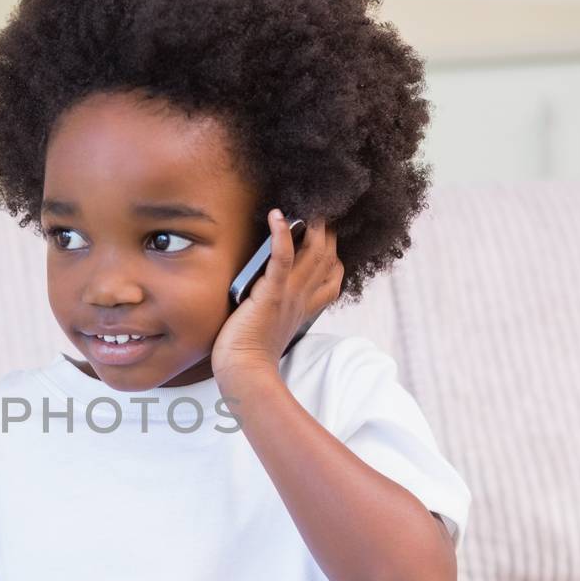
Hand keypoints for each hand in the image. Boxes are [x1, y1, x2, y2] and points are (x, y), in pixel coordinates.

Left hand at [211, 209, 343, 386]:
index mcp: (303, 309)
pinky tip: (277, 215)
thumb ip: (279, 311)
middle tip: (322, 212)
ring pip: (312, 254)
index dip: (334, 258)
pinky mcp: (270, 293)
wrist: (245, 373)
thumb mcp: (273, 329)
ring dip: (313, 227)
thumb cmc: (250, 356)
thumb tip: (270, 294)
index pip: (332, 280)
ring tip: (310, 207)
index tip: (328, 242)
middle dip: (328, 233)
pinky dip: (281, 234)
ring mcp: (288, 295)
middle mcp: (301, 299)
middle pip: (326, 259)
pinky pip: (281, 259)